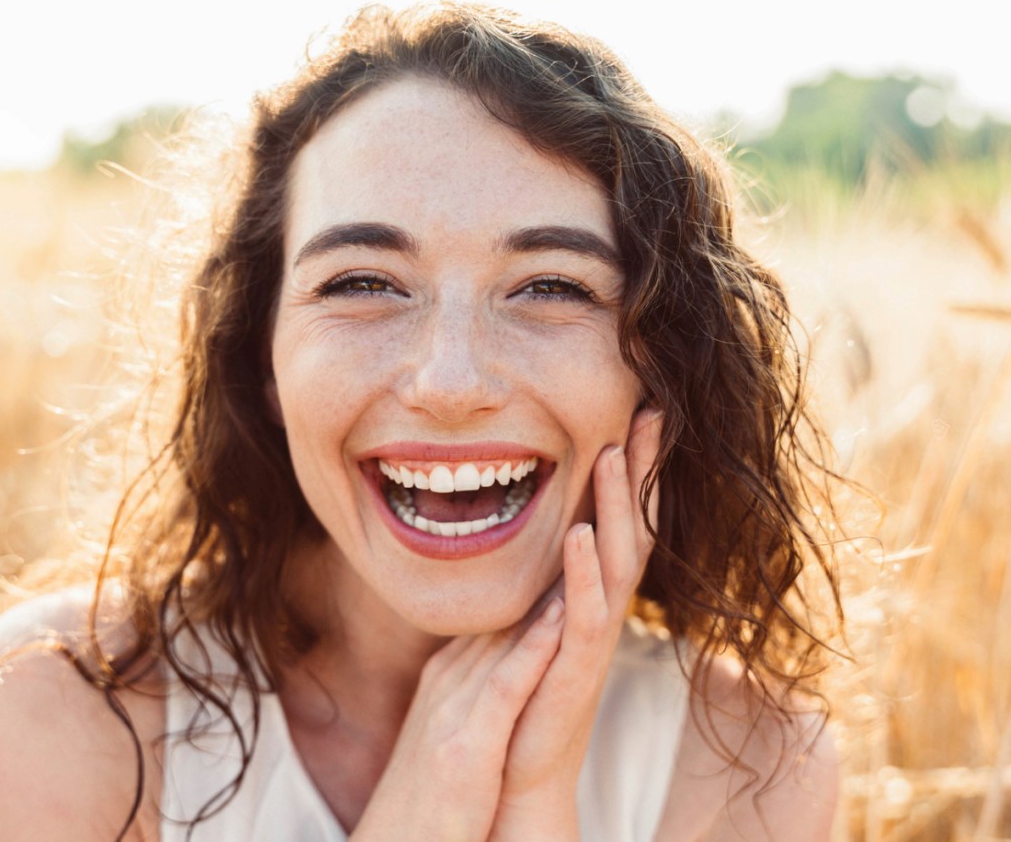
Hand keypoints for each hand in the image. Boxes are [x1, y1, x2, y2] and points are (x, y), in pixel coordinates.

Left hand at [350, 408, 661, 841]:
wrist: (523, 764)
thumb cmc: (525, 688)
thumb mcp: (532, 614)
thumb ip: (538, 572)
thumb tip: (531, 524)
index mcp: (592, 588)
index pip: (621, 514)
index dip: (634, 466)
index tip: (638, 408)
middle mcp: (603, 604)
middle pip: (634, 523)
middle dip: (641, 467)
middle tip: (651, 409)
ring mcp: (594, 634)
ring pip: (618, 559)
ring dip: (617, 505)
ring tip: (612, 451)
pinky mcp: (578, 666)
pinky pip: (586, 612)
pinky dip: (584, 572)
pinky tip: (581, 534)